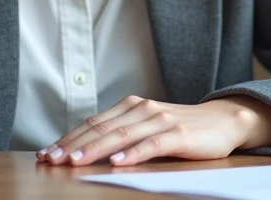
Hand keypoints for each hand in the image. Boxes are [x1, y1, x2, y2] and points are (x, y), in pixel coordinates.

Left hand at [36, 96, 269, 167]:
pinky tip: (117, 163)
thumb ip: (121, 133)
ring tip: (75, 162)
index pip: (93, 123)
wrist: (223, 121)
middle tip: (51, 160)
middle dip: (73, 145)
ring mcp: (160, 120)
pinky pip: (151, 145)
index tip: (47, 154)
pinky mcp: (177, 134)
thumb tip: (84, 149)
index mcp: (130, 106)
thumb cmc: (181, 129)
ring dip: (95, 150)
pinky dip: (132, 154)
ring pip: (121, 136)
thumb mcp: (147, 127)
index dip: (68, 138)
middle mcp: (141, 109)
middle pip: (101, 128)